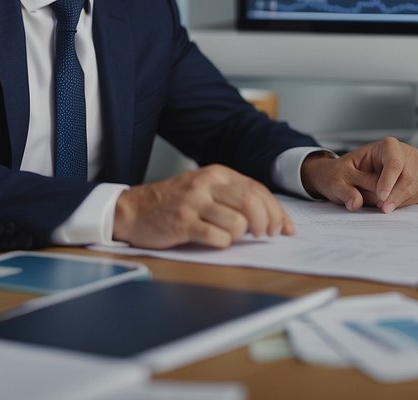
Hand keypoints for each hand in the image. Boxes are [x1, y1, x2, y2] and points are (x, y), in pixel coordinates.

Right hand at [113, 165, 294, 248]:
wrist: (134, 209)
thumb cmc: (175, 202)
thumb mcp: (206, 189)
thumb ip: (236, 198)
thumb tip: (275, 220)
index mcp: (217, 173)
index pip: (257, 190)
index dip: (276, 211)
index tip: (284, 228)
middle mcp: (207, 184)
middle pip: (252, 203)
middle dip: (265, 223)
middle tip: (264, 236)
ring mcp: (194, 203)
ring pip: (237, 222)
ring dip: (240, 235)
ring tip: (228, 236)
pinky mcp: (182, 223)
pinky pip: (217, 237)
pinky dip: (222, 243)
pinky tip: (213, 240)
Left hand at [301, 138, 417, 212]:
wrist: (350, 177)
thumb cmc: (345, 174)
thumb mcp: (338, 180)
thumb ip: (345, 191)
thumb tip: (355, 203)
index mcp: (387, 145)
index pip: (394, 162)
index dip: (389, 182)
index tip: (380, 199)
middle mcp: (405, 152)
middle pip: (409, 176)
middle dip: (395, 196)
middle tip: (382, 208)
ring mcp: (416, 165)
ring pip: (416, 186)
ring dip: (400, 200)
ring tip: (383, 205)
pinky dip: (408, 202)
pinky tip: (393, 202)